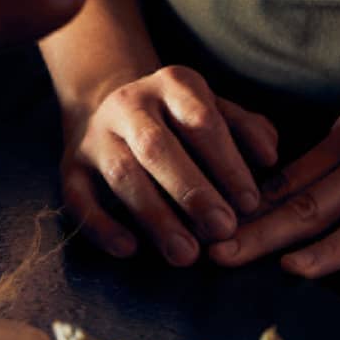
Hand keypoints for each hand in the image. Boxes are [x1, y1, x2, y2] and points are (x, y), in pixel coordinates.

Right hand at [61, 65, 278, 263]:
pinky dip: (100, 225)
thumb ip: (247, 129)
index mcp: (171, 84)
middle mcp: (129, 104)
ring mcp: (96, 134)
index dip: (227, 163)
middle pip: (157, 146)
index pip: (201, 120)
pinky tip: (129, 250)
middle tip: (223, 230)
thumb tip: (268, 157)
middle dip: (192, 191)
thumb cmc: (180, 119)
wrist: (111, 106)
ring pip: (121, 174)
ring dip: (154, 216)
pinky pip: (78, 196)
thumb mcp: (216, 108)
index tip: (250, 203)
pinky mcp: (71, 166)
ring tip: (186, 255)